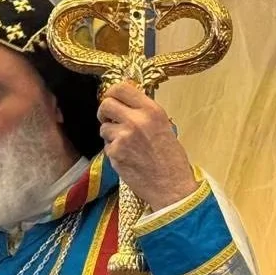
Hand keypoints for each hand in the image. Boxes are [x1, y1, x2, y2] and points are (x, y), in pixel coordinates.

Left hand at [98, 81, 198, 209]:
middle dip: (104, 112)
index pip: (121, 88)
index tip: (111, 99)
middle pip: (105, 104)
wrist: (172, 186)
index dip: (112, 92)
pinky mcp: (115, 154)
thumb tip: (125, 100)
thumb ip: (144, 112)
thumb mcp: (164, 125)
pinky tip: (128, 158)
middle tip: (110, 119)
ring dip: (110, 135)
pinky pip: (107, 146)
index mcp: (151, 110)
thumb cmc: (171, 158)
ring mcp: (123, 138)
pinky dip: (114, 151)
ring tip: (127, 145)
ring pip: (103, 128)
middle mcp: (136, 120)